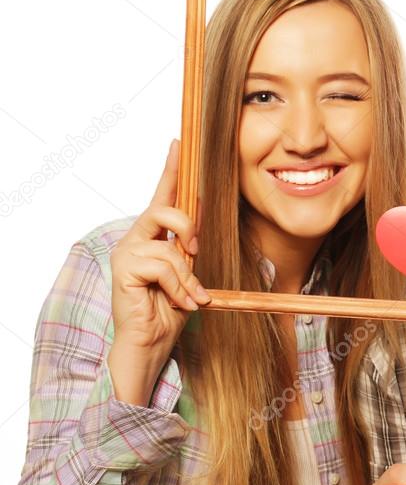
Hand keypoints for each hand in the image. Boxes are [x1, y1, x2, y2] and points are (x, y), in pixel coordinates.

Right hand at [107, 139, 208, 404]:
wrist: (150, 343)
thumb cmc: (170, 311)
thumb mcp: (190, 276)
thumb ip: (192, 254)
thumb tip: (201, 240)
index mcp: (154, 236)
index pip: (163, 195)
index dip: (171, 168)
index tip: (178, 141)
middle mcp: (137, 238)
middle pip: (164, 209)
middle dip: (188, 226)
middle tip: (197, 251)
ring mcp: (127, 253)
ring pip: (170, 247)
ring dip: (188, 276)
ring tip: (192, 298)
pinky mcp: (124, 270)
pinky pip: (163, 266)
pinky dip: (180, 286)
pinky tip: (181, 303)